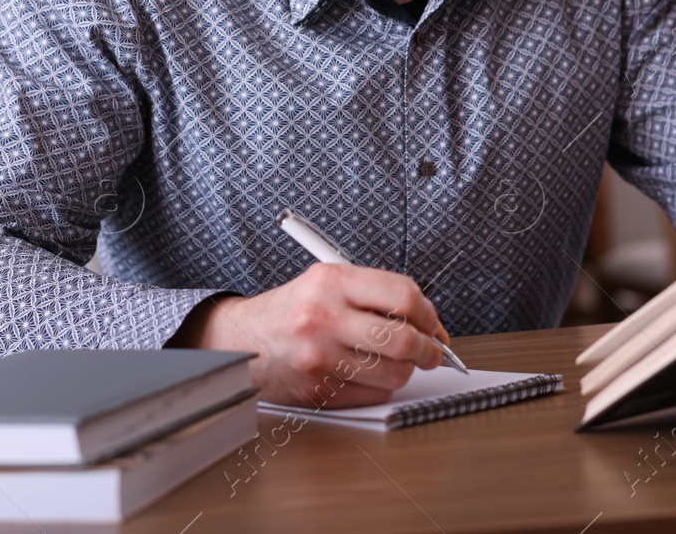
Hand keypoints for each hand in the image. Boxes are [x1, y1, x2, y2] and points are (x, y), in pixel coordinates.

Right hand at [167, 262, 452, 407]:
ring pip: (393, 373)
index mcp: (331, 281)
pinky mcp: (317, 391)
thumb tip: (429, 322)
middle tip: (431, 352)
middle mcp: (324, 317)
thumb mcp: (326, 283)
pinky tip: (367, 375)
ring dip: (405, 371)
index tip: (434, 326)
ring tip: (395, 363)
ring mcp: (319, 357)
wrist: (241, 341)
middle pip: (403, 339)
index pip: (402, 294)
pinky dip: (380, 388)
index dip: (429, 314)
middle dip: (429, 350)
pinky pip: (373, 395)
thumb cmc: (291, 311)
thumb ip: (375, 294)